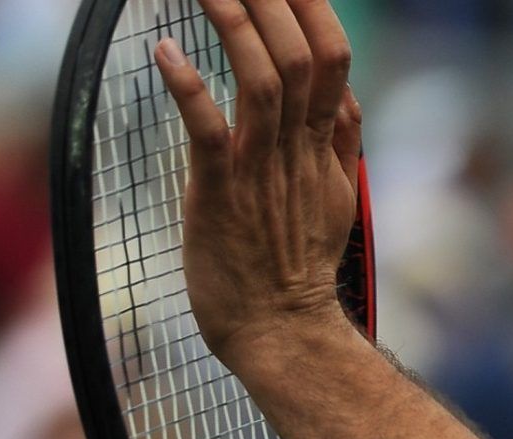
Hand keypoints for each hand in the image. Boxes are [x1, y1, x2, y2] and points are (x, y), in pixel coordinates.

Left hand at [153, 0, 362, 357]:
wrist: (282, 333)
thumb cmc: (295, 270)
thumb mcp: (336, 201)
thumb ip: (340, 147)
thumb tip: (346, 100)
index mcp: (324, 150)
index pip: (333, 62)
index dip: (314, 11)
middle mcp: (298, 153)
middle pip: (301, 58)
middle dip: (275, 2)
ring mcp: (261, 173)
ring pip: (263, 82)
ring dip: (236, 25)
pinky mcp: (220, 195)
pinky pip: (210, 132)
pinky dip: (189, 88)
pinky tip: (167, 52)